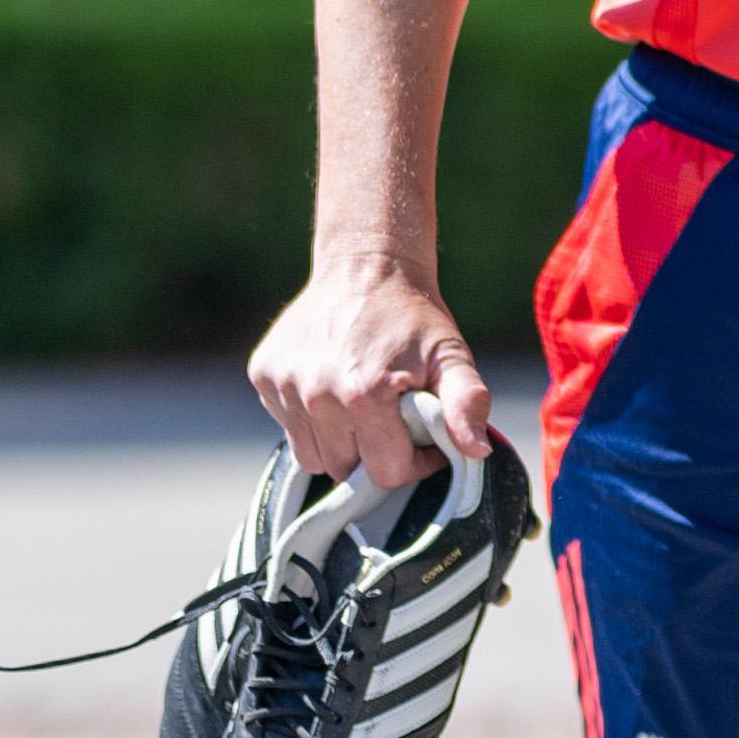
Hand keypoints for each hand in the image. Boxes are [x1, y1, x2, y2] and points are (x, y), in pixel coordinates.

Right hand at [248, 258, 491, 487]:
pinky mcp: (263, 374)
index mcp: (363, 393)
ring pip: (312, 457)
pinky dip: (310, 421)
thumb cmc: (413, 318)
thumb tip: (475, 452)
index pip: (386, 472)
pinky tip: (331, 388)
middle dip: (373, 454)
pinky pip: (289, 427)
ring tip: (361, 408)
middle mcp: (316, 392)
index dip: (412, 461)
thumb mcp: (451, 355)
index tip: (421, 437)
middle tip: (391, 419)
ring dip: (338, 444)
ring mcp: (283, 383)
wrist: (365, 265)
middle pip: (345, 470)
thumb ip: (467, 403)